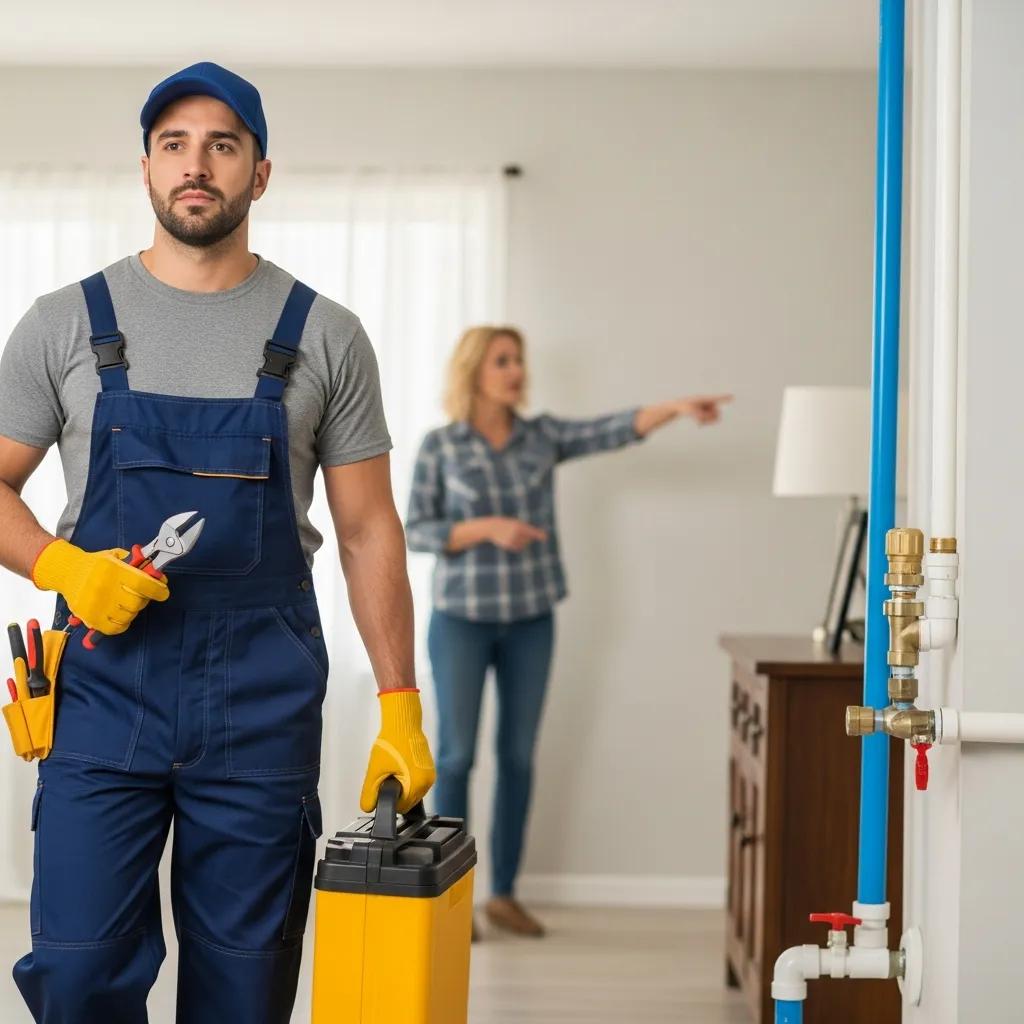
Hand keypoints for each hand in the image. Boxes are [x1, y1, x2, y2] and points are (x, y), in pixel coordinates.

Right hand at [30, 539, 169, 635]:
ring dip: (133, 611)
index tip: (163, 592)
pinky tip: (121, 616)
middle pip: (137, 602)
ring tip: (127, 603)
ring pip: (128, 616)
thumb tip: (156, 574)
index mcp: (113, 570)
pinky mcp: (89, 617)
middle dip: (144, 599)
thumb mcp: (116, 557)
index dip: (157, 589)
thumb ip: (136, 564)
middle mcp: (104, 587)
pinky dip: (121, 624)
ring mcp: (96, 604)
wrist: (68, 571)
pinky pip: (114, 628)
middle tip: (142, 595)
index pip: (143, 583)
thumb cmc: (95, 564)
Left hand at [360, 688, 435, 813]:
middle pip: (408, 802)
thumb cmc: (391, 743)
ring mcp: (430, 775)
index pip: (401, 807)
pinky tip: (401, 767)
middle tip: (388, 776)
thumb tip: (368, 807)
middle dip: (397, 793)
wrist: (403, 724)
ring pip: (413, 794)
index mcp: (417, 784)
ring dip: (403, 787)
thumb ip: (370, 793)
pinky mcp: (430, 769)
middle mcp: (428, 782)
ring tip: (394, 770)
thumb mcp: (375, 770)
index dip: (389, 799)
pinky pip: (417, 784)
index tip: (383, 787)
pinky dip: (408, 780)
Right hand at [488, 517, 547, 551]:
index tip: (545, 537)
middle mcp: (516, 533)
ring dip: (523, 542)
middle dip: (528, 538)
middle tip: (521, 533)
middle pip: (529, 539)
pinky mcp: (508, 545)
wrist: (491, 528)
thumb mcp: (514, 522)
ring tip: (515, 536)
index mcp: (518, 525)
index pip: (531, 531)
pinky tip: (512, 540)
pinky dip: (518, 545)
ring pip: (524, 544)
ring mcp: (512, 540)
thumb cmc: (505, 523)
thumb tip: (533, 536)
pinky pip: (518, 548)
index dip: (538, 534)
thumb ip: (524, 528)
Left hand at [672, 394, 732, 425]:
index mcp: (706, 399)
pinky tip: (699, 424)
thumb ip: (698, 415)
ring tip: (699, 422)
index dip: (725, 398)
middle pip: (717, 413)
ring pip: (714, 417)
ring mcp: (707, 407)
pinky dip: (705, 422)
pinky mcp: (705, 412)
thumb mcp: (690, 411)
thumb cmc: (684, 406)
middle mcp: (709, 403)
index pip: (717, 398)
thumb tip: (705, 419)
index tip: (732, 396)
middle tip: (702, 420)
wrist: (679, 406)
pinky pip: (709, 420)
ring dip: (708, 421)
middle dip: (711, 418)